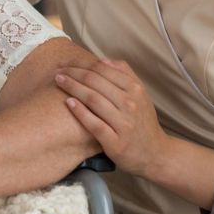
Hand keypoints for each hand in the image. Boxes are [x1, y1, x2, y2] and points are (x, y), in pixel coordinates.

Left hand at [54, 58, 169, 177]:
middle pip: (96, 83)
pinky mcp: (117, 142)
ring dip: (73, 88)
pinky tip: (69, 103)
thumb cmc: (143, 122)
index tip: (67, 64)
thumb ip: (125, 74)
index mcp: (135, 89)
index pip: (104, 71)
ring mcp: (124, 123)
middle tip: (58, 71)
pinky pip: (95, 124)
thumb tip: (102, 60)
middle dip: (74, 74)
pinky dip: (81, 112)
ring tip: (59, 82)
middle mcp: (130, 104)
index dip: (82, 65)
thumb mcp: (140, 94)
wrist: (156, 154)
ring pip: (94, 100)